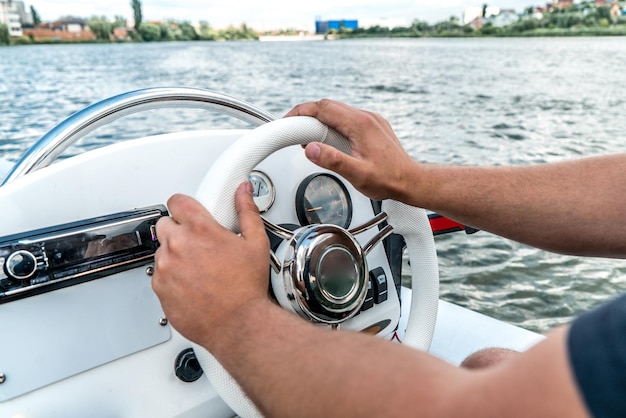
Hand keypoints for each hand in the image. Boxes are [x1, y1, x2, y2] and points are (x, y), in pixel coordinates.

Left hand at [151, 183, 270, 347]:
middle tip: (197, 244)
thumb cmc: (247, 288)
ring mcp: (165, 267)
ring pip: (161, 250)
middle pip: (165, 224)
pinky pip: (159, 274)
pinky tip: (191, 284)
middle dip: (179, 230)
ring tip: (197, 268)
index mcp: (200, 229)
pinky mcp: (159, 288)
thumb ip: (246, 211)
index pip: (177, 201)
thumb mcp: (256, 242)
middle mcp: (178, 245)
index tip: (188, 212)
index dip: (184, 206)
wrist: (238, 324)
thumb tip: (243, 192)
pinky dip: (171, 277)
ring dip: (174, 254)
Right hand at [285, 99, 417, 201]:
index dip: (301, 112)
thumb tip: (310, 149)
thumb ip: (332, 160)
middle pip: (329, 105)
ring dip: (320, 120)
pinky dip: (333, 125)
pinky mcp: (373, 126)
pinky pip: (348, 118)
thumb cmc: (389, 179)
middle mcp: (366, 117)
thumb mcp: (357, 174)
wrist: (411, 181)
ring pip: (338, 111)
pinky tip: (329, 141)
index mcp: (360, 124)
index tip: (288, 121)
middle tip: (293, 130)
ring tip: (309, 139)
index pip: (323, 108)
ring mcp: (371, 120)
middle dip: (308, 115)